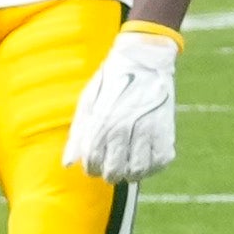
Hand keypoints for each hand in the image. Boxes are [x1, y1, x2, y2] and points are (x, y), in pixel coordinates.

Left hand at [59, 22, 184, 182]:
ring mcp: (146, 129)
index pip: (93, 161)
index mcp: (102, 121)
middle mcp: (123, 127)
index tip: (94, 165)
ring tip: (128, 166)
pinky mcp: (166, 129)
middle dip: (110, 174)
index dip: (92, 168)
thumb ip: (78, 134)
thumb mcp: (88, 102)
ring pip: (138, 170)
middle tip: (111, 168)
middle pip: (114, 171)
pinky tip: (146, 159)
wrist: (144, 60)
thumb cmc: (111, 82)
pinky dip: (153, 166)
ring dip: (131, 173)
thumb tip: (68, 164)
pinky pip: (161, 161)